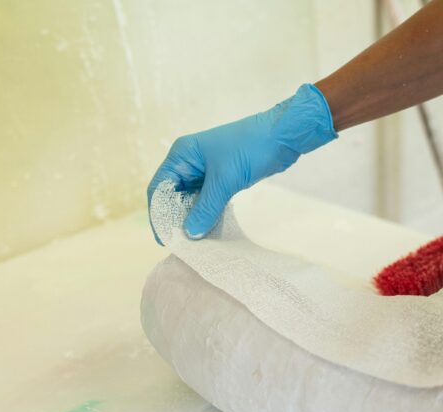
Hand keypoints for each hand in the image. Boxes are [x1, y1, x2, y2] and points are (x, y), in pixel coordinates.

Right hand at [147, 83, 336, 242]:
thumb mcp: (225, 180)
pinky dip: (208, 213)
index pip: (160, 188)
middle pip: (174, 196)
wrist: (282, 136)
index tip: (165, 238)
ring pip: (192, 199)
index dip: (159, 213)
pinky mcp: (223, 178)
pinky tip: (210, 230)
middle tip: (182, 244)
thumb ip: (206, 208)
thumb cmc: (250, 148)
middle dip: (177, 218)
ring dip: (194, 218)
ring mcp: (207, 170)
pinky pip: (209, 199)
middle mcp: (190, 162)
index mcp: (182, 155)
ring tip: (196, 242)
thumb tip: (190, 234)